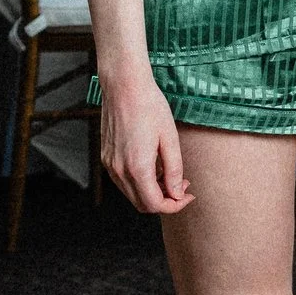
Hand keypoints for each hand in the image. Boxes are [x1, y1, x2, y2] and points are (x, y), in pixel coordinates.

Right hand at [98, 70, 191, 214]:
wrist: (124, 88)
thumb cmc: (150, 108)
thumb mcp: (170, 138)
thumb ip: (173, 170)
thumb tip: (177, 193)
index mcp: (137, 167)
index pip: (154, 204)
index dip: (174, 206)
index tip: (189, 195)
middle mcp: (118, 171)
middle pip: (142, 204)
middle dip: (165, 200)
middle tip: (183, 185)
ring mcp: (109, 165)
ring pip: (132, 194)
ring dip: (152, 192)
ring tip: (172, 174)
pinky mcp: (106, 158)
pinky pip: (124, 181)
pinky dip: (140, 182)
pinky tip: (155, 166)